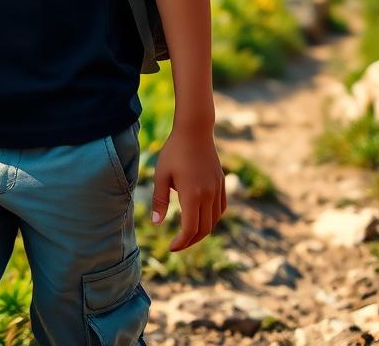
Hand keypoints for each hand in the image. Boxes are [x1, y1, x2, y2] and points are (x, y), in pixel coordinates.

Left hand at [150, 125, 226, 250]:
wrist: (194, 131)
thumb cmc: (174, 151)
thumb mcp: (161, 174)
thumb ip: (159, 200)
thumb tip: (157, 224)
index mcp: (192, 195)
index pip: (190, 229)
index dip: (181, 242)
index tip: (172, 247)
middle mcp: (208, 196)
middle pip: (204, 229)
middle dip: (191, 241)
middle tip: (178, 244)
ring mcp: (218, 190)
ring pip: (214, 221)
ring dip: (202, 231)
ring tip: (188, 234)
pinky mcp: (222, 184)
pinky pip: (221, 209)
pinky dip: (212, 218)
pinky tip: (203, 218)